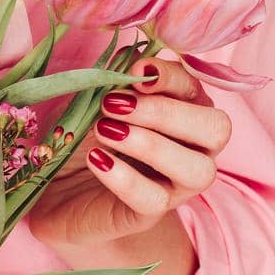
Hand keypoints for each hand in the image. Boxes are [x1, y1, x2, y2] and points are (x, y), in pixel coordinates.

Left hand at [26, 55, 231, 251]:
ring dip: (151, 145)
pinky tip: (97, 159)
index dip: (169, 76)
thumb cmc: (87, 133)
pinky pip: (153, 201)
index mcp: (186, 110)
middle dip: (167, 112)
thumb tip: (126, 59)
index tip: (135, 70)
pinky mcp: (148, 214)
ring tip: (104, 129)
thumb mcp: (97, 100)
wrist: (58, 188)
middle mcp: (194, 148)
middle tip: (114, 104)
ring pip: (198, 171)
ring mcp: (177, 186)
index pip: (195, 88)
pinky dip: (125, 178)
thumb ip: (117, 81)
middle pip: (216, 129)